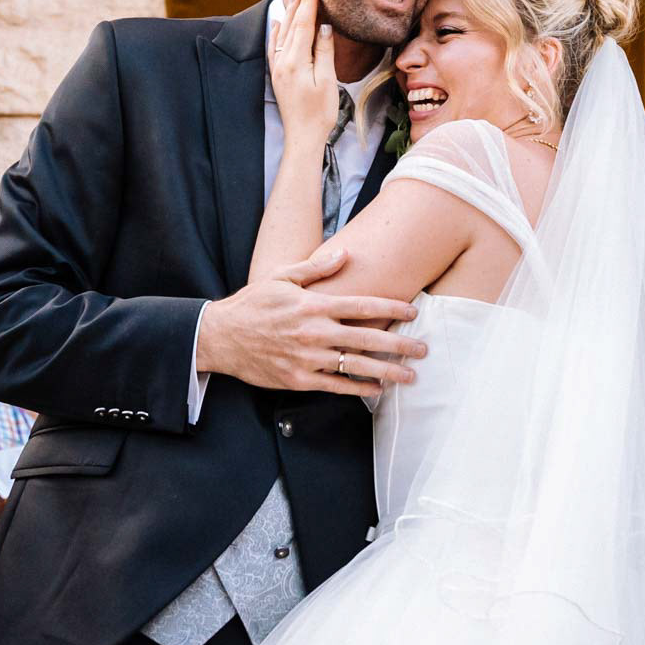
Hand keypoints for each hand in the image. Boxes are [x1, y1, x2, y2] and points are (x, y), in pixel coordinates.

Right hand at [200, 246, 424, 394]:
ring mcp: (307, 358)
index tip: (413, 312)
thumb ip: (316, 268)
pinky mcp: (298, 379)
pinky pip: (335, 386)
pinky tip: (376, 389)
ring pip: (356, 365)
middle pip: (367, 338)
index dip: (391, 308)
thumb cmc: (254, 304)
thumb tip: (345, 255)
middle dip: (400, 344)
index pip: (362, 305)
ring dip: (387, 371)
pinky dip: (358, 388)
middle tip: (423, 349)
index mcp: (313, 304)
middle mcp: (314, 332)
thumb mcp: (281, 277)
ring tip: (410, 376)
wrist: (221, 337)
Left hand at [266, 0, 339, 151]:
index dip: (310, 3)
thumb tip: (323, 27)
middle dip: (299, 3)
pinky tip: (279, 23)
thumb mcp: (327, 81)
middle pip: (292, 26)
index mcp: (296, 62)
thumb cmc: (320, 113)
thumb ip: (324, 52)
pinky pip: (275, 47)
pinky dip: (277, 32)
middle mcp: (283, 62)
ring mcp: (278, 68)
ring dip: (289, 14)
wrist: (302, 136)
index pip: (304, 25)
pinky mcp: (277, 75)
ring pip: (283, 34)